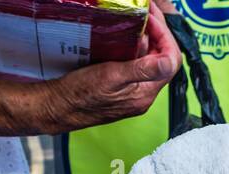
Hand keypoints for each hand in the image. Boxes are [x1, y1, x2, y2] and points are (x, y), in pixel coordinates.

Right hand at [38, 1, 181, 133]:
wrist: (57, 108)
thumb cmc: (80, 95)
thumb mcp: (112, 76)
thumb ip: (143, 69)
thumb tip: (169, 61)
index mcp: (145, 93)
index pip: (171, 61)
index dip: (165, 36)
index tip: (151, 19)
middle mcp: (143, 94)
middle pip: (162, 59)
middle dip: (157, 33)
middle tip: (145, 12)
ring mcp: (132, 91)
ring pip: (149, 60)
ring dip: (146, 38)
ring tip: (136, 19)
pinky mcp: (122, 88)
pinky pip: (135, 64)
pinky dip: (134, 47)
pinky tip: (124, 36)